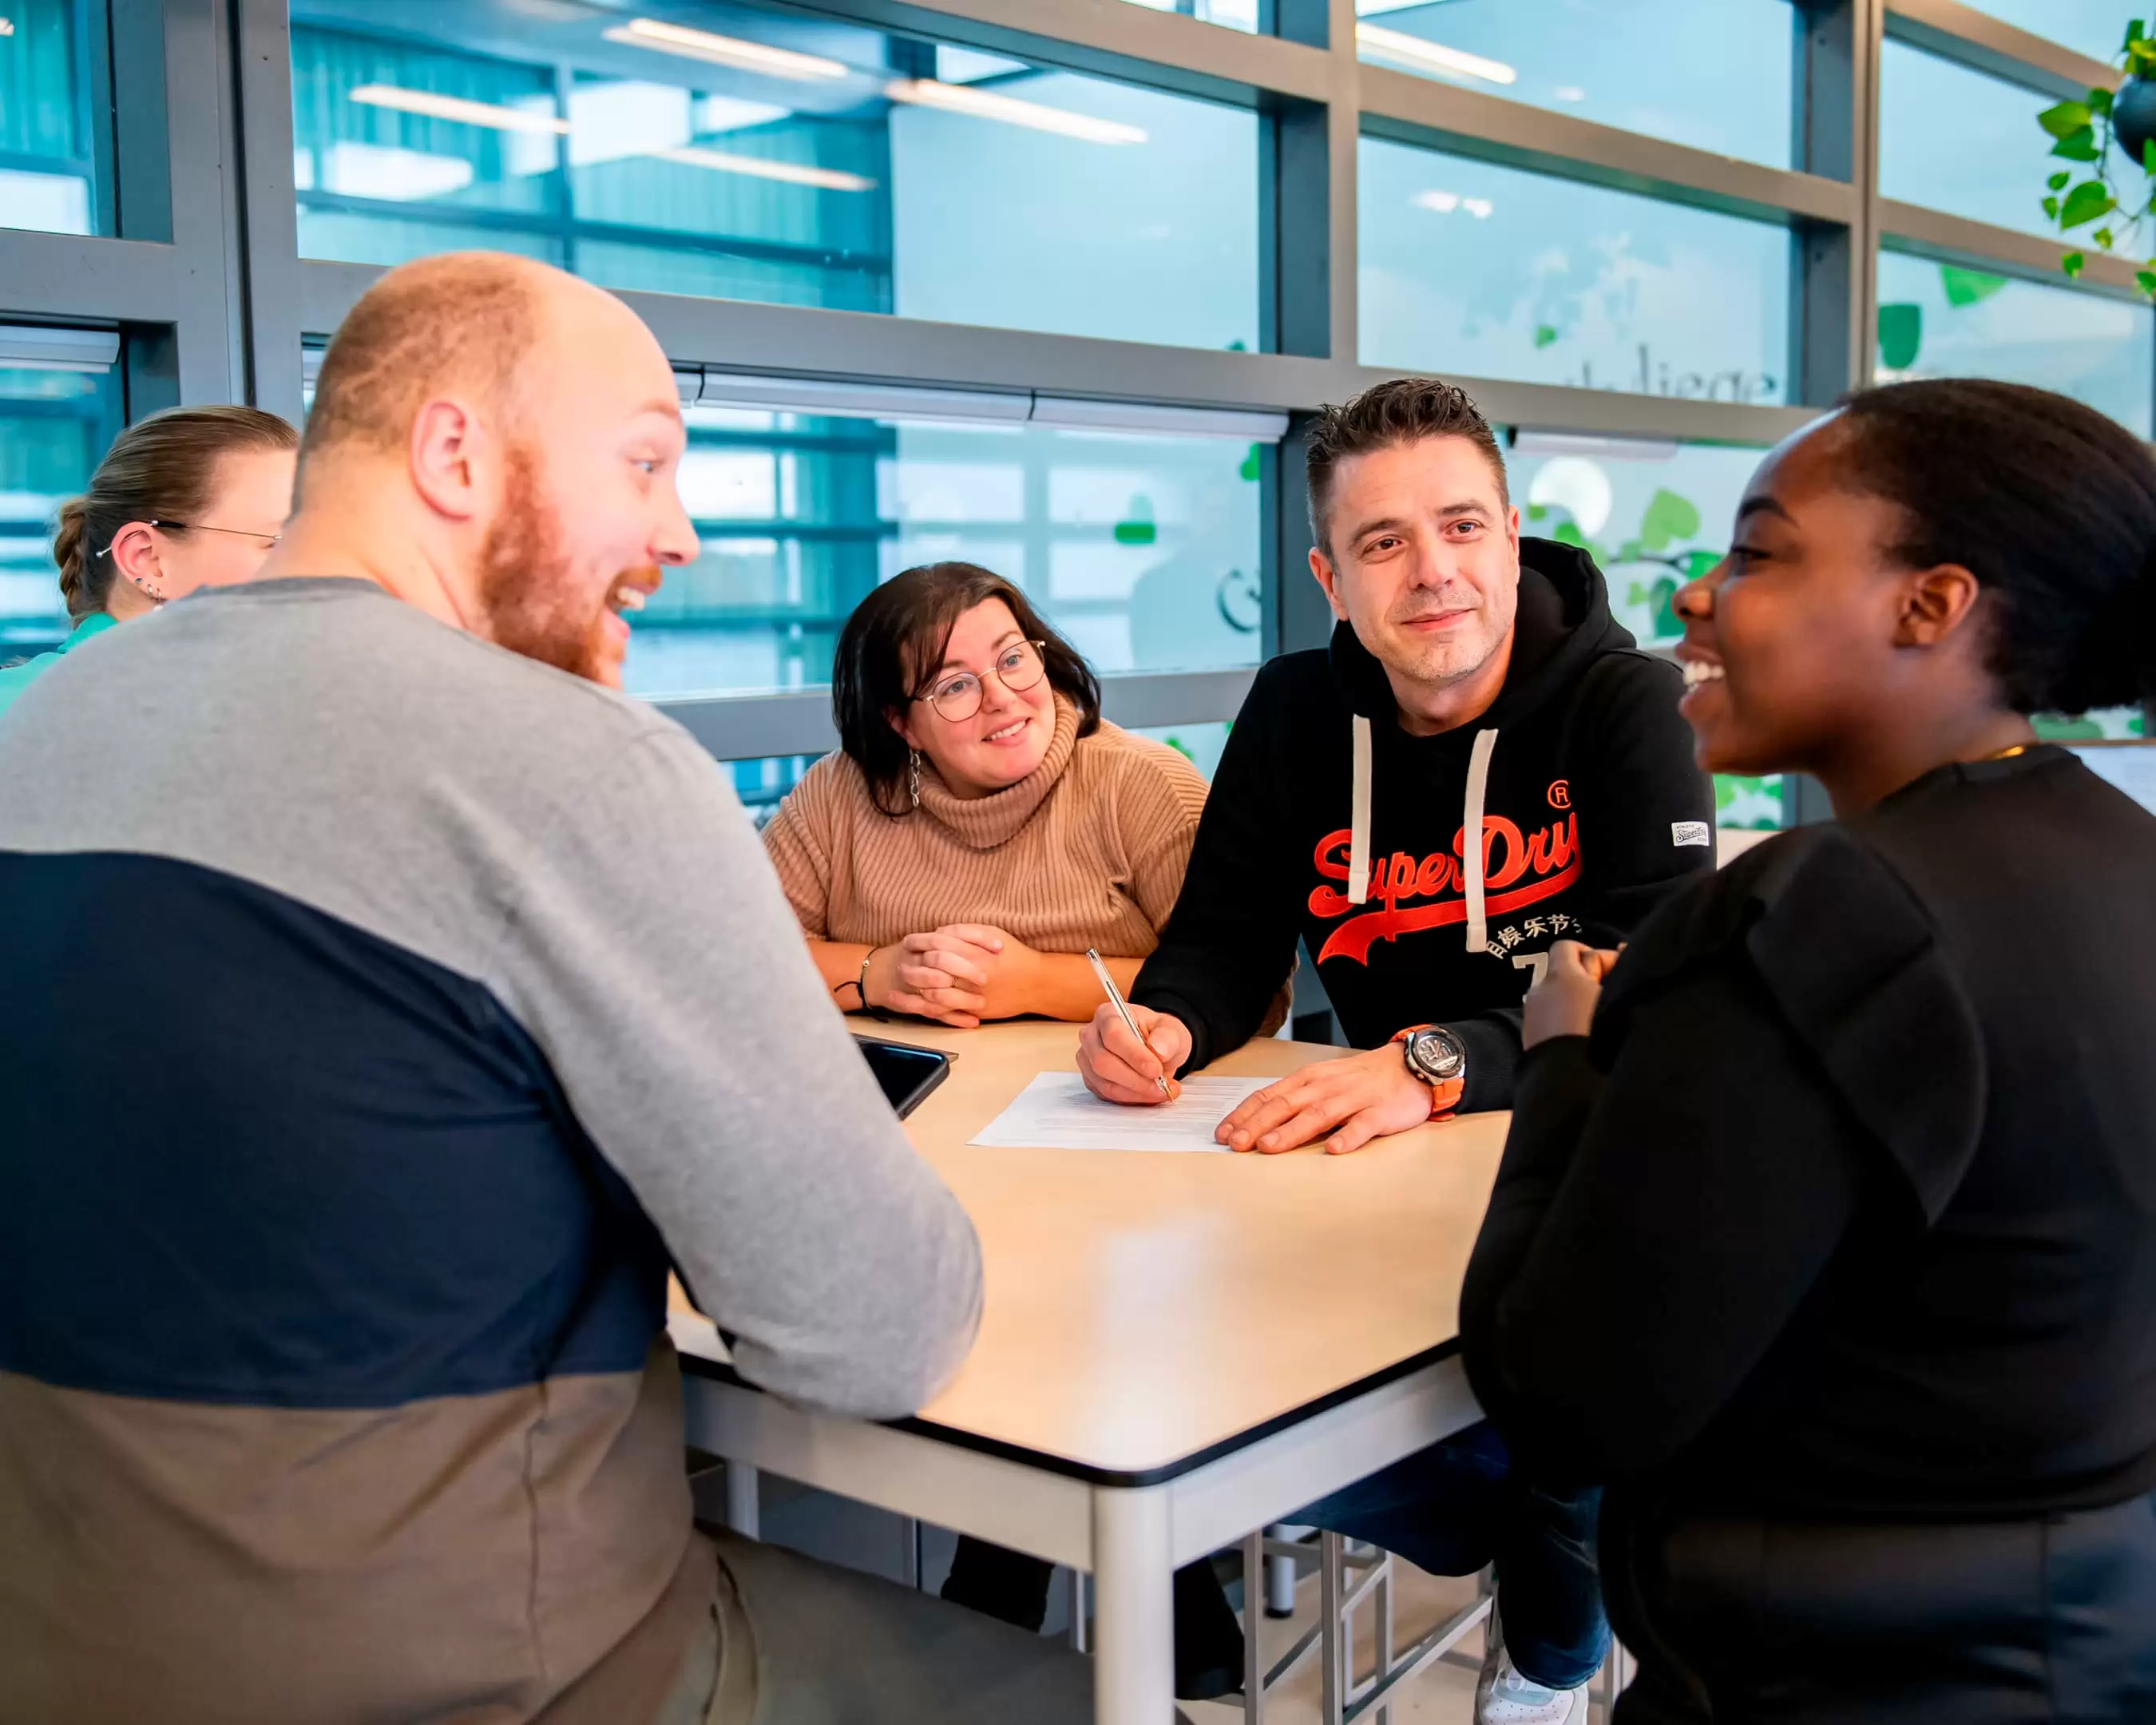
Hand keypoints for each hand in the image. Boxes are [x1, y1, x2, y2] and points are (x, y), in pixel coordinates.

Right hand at [862, 932, 986, 1027]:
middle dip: (965, 970)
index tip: (1000, 946)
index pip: (952, 933)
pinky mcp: (911, 1004)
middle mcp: (915, 960)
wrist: (878, 973)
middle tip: (986, 978)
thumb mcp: (930, 941)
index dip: (977, 938)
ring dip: (961, 998)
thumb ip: (956, 937)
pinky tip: (973, 1022)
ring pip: (936, 992)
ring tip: (982, 1003)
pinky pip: (933, 1013)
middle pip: (940, 960)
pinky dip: (954, 1019)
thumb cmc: (914, 956)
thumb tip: (994, 941)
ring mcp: (912, 984)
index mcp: (922, 941)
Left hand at [886, 923, 1046, 1024]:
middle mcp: (969, 972)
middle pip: (930, 969)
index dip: (918, 945)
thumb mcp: (992, 932)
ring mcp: (971, 993)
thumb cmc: (1014, 954)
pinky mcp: (975, 1009)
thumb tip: (938, 931)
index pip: (935, 945)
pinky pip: (947, 1010)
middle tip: (900, 968)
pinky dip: (931, 1006)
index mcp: (972, 951)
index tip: (907, 945)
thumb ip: (964, 930)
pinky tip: (922, 1001)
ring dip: (918, 989)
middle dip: (912, 968)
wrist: (1036, 982)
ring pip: (935, 992)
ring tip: (908, 986)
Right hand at [1076, 1002, 1191, 1105]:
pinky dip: (1132, 1099)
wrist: (1155, 1047)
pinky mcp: (1091, 1080)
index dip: (1134, 1055)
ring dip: (1136, 1093)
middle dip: (1136, 1080)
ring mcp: (1088, 1060)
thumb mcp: (1172, 1029)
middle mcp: (1091, 1036)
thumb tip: (1158, 1050)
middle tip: (1161, 1086)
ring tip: (1161, 1091)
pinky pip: (1108, 1095)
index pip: (1113, 1035)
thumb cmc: (1158, 1035)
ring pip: (1105, 1083)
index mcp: (1108, 1015)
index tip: (1156, 1069)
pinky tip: (1149, 1094)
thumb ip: (1168, 1037)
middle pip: (1103, 1062)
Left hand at [1215, 1043, 1438, 1155]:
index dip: (1244, 1115)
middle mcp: (1325, 1086)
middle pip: (1286, 1105)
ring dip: (1291, 1131)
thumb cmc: (1359, 1079)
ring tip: (1269, 1147)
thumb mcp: (1322, 1081)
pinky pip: (1362, 1125)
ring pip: (1317, 1115)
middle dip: (1257, 1125)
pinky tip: (1334, 1150)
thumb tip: (1258, 1122)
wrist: (1408, 1066)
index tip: (1223, 1133)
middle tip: (1236, 1144)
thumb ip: (1294, 1099)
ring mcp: (1353, 1099)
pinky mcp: (1379, 1112)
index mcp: (1307, 1080)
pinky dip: (1347, 1137)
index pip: (1268, 1096)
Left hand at [1521, 940, 1621, 1046]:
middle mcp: (1540, 990)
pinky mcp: (1529, 1037)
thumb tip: (1623, 950)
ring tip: (1601, 1019)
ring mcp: (1532, 1015)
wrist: (1568, 1084)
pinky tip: (1585, 1036)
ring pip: (1559, 997)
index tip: (1619, 974)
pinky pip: (1551, 1017)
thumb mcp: (1616, 997)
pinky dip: (1566, 1019)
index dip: (1597, 956)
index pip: (1569, 947)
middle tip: (1613, 997)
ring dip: (1578, 1001)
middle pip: (1564, 972)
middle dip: (1588, 979)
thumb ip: (1619, 972)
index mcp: (1561, 976)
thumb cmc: (1599, 1036)